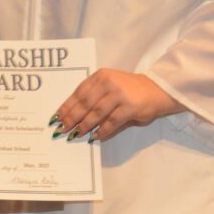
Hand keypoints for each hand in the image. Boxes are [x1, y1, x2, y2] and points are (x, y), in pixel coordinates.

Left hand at [50, 69, 182, 141]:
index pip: (78, 92)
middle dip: (72, 118)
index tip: (57, 117)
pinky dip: (102, 130)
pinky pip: (112, 122)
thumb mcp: (109, 84)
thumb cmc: (129, 88)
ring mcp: (119, 94)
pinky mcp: (129, 107)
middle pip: (85, 103)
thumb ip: (94, 95)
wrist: (156, 89)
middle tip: (62, 129)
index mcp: (100, 76)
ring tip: (76, 134)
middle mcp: (108, 83)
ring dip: (84, 125)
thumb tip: (73, 115)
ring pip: (96, 113)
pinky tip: (95, 136)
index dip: (67, 106)